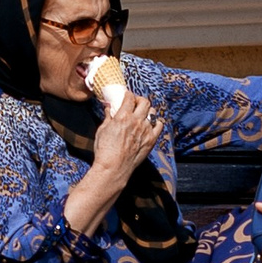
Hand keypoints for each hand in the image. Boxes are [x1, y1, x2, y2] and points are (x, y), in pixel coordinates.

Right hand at [61, 92, 164, 236]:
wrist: (114, 168)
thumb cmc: (104, 150)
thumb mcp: (102, 130)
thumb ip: (108, 117)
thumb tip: (108, 108)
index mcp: (123, 116)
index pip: (130, 98)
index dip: (128, 94)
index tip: (127, 95)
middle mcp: (136, 121)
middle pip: (144, 102)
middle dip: (140, 99)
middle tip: (136, 102)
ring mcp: (146, 130)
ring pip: (153, 112)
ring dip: (148, 110)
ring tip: (144, 113)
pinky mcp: (151, 140)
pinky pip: (159, 125)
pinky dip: (156, 122)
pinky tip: (151, 124)